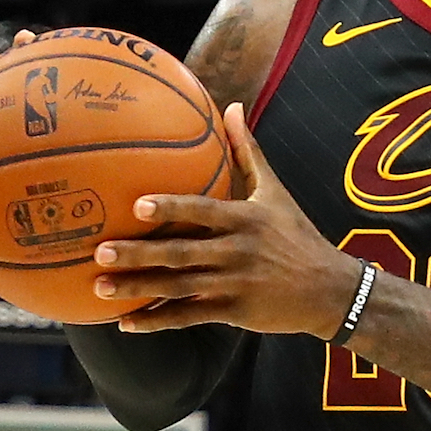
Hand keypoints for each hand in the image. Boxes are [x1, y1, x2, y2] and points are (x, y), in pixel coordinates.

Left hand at [92, 102, 361, 335]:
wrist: (330, 289)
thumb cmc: (298, 235)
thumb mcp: (277, 192)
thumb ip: (248, 152)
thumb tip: (233, 106)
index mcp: (246, 219)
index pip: (204, 211)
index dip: (172, 208)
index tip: (137, 205)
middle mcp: (238, 252)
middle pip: (182, 253)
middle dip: (140, 253)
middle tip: (100, 251)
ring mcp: (235, 284)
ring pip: (179, 287)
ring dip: (139, 289)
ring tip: (100, 287)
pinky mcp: (235, 312)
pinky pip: (190, 316)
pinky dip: (158, 321)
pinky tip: (127, 323)